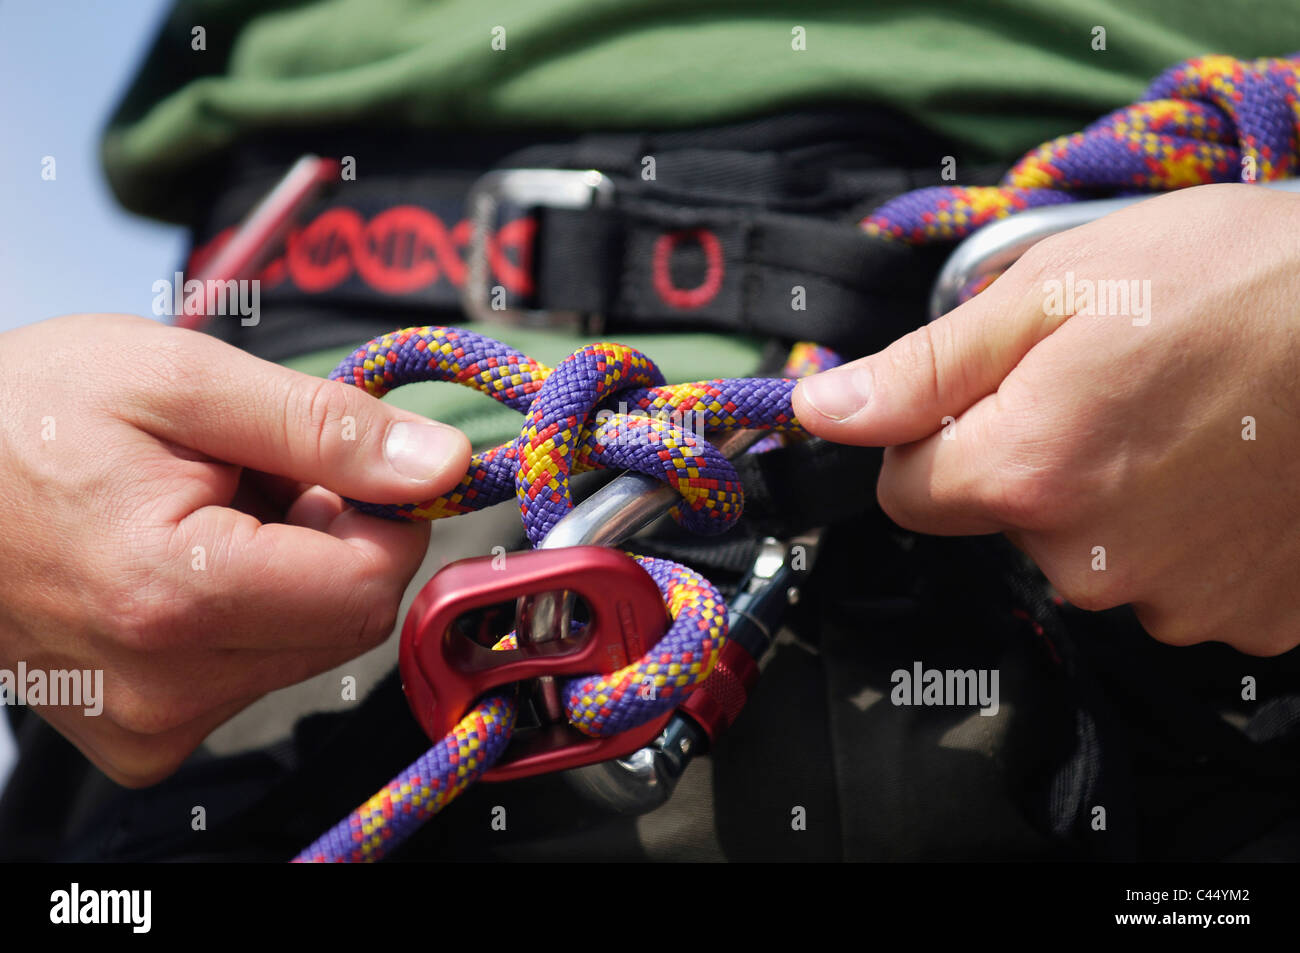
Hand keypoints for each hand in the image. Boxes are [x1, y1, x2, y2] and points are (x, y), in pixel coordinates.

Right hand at [0, 314, 469, 784]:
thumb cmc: (22, 416)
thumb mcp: (180, 380)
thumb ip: (323, 427)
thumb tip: (442, 465)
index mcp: (176, 595)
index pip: (370, 586)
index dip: (384, 516)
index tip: (346, 465)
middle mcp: (163, 687)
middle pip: (345, 622)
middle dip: (332, 539)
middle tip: (256, 476)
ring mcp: (147, 724)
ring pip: (304, 647)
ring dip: (288, 571)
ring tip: (204, 512)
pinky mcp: (138, 737)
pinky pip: (251, 674)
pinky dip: (245, 612)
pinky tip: (184, 562)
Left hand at [794, 184, 1299, 656]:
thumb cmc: (1231, 278)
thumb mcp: (1055, 290)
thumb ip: (925, 368)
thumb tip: (823, 409)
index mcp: (1027, 475)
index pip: (906, 492)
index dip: (932, 438)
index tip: (986, 399)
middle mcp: (1090, 563)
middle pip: (1003, 526)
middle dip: (1034, 464)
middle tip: (1115, 389)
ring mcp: (1178, 601)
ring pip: (1091, 559)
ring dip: (1117, 503)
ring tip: (1188, 422)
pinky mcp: (1251, 618)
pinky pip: (1178, 584)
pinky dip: (1190, 537)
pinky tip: (1233, 471)